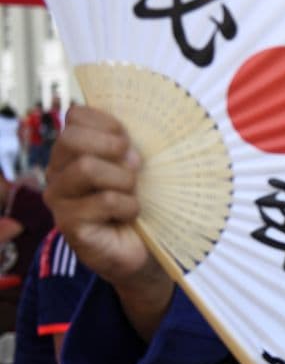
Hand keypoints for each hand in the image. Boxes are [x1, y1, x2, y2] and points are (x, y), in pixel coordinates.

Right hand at [44, 105, 172, 336]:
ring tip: (133, 194)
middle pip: (72, 138)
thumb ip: (132, 141)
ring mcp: (59, 199)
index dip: (109, 123)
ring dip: (123, 179)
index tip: (130, 140)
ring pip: (86, 167)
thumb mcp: (140, 164)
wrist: (146, 248)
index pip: (76, 115)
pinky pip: (104, 201)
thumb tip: (141, 120)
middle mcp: (58, 171)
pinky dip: (129, 206)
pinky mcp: (69, 224)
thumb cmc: (145, 200)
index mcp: (73, 150)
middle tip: (136, 166)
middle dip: (112, 147)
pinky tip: (130, 215)